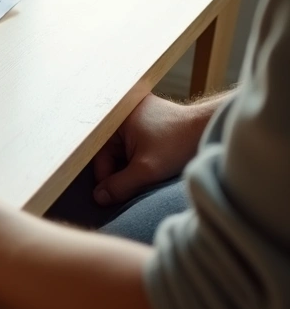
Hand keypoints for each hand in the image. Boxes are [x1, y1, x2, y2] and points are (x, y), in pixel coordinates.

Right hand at [91, 94, 205, 205]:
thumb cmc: (179, 143)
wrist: (210, 127)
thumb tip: (99, 198)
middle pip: (109, 151)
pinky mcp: (146, 119)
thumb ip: (119, 185)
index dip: (106, 176)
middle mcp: (122, 110)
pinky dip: (138, 156)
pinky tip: (151, 164)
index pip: (98, 153)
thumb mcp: (146, 169)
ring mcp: (134, 113)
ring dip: (130, 165)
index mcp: (115, 116)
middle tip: (135, 185)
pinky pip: (132, 143)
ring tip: (146, 174)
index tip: (114, 194)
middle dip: (120, 171)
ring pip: (121, 149)